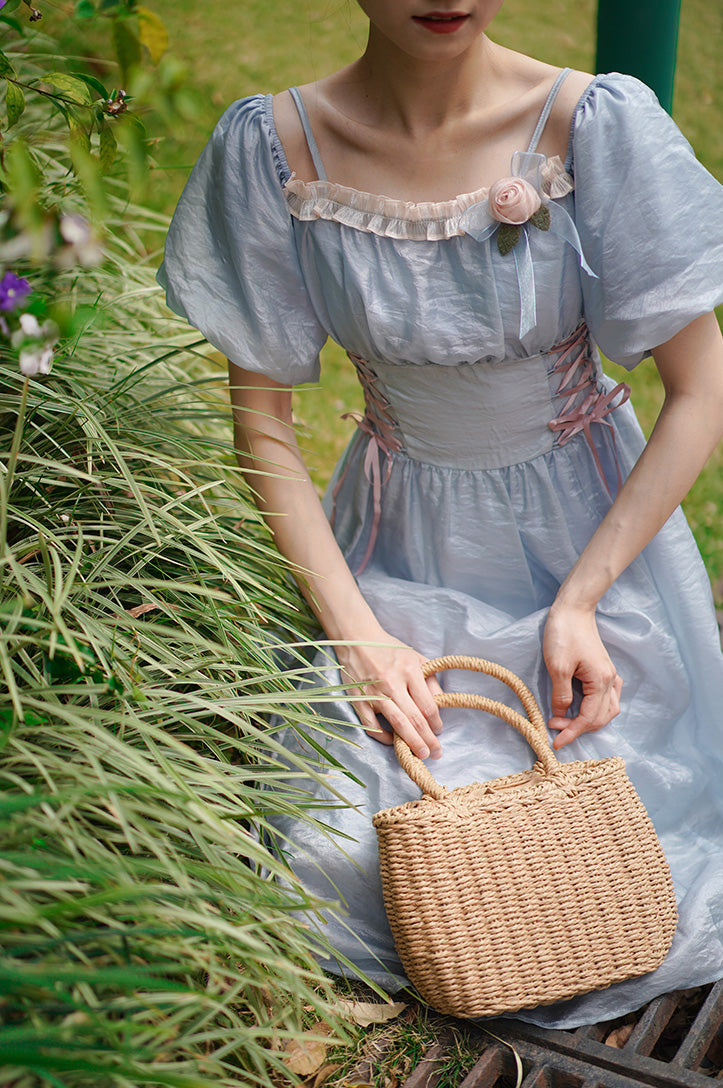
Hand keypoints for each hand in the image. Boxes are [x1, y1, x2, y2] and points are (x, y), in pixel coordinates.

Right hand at [336, 634, 444, 759]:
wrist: (357, 640)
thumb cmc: (389, 649)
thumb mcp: (415, 657)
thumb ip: (429, 679)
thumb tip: (440, 703)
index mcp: (410, 670)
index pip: (428, 705)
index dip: (436, 722)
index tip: (439, 730)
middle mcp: (393, 683)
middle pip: (416, 719)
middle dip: (428, 739)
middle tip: (436, 753)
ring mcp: (375, 693)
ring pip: (397, 724)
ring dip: (411, 742)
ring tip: (421, 754)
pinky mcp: (359, 700)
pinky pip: (372, 726)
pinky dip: (383, 737)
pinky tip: (393, 741)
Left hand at [542, 603, 621, 748]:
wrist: (573, 609)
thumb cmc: (564, 634)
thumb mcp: (557, 667)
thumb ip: (561, 695)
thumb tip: (561, 714)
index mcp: (601, 681)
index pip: (589, 718)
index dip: (571, 733)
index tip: (555, 742)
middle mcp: (610, 681)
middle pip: (600, 718)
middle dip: (578, 728)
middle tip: (555, 729)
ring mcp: (609, 675)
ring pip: (607, 710)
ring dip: (588, 721)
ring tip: (567, 723)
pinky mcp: (603, 670)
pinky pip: (606, 698)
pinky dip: (595, 710)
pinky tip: (581, 709)